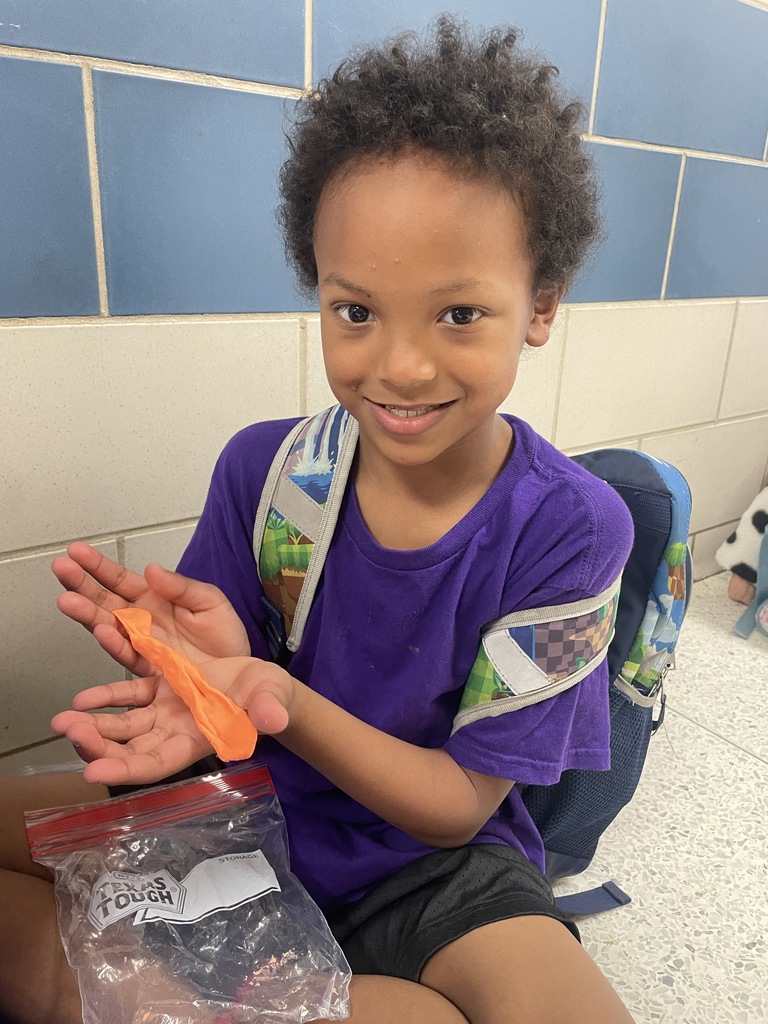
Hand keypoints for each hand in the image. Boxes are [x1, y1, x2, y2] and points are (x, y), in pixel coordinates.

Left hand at [51, 657, 294, 785]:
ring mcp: (164, 714)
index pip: (156, 764)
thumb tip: (273, 719)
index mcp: (195, 743)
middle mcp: (173, 734)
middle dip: (97, 745)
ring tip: (62, 719)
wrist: (264, 683)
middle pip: (129, 749)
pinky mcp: (160, 690)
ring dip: (93, 725)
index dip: (126, 768)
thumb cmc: (270, 698)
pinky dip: (106, 697)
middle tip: (70, 731)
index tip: (93, 771)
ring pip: (122, 726)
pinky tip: (83, 697)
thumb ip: (269, 710)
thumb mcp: (271, 701)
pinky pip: (128, 695)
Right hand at [52, 542, 249, 675]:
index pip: (119, 579)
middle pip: (104, 600)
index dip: (97, 566)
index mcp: (153, 598)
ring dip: (88, 614)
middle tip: (61, 569)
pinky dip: (115, 644)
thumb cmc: (223, 635)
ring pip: (108, 627)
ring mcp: (142, 645)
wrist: (238, 671)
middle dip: (81, 584)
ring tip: (69, 600)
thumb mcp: (210, 601)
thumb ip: (182, 587)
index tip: (76, 552)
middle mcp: (141, 621)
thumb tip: (153, 569)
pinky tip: (104, 632)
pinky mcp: (150, 668)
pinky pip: (128, 655)